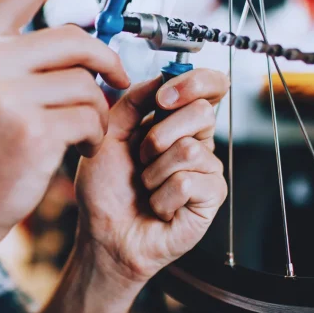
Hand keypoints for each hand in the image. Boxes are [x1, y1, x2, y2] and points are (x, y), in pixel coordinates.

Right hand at [0, 0, 129, 250]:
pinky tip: (80, 148)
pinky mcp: (33, 131)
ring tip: (84, 130)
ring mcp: (6, 96)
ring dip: (98, 109)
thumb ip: (15, 55)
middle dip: (106, 60)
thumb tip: (77, 37)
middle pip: (75, 38)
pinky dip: (97, 134)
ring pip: (87, 83)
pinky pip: (91, 117)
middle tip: (117, 79)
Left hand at [75, 70, 228, 283]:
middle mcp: (197, 142)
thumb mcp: (109, 134)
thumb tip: (162, 79)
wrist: (103, 234)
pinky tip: (158, 206)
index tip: (163, 97)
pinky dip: (161, 196)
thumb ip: (133, 102)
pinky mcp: (210, 198)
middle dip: (158, 135)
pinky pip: (188, 181)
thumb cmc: (106, 189)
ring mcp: (207, 170)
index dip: (195, 82)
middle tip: (141, 158)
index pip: (209, 87)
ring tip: (147, 186)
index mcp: (177, 122)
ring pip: (189, 149)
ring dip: (153, 171)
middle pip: (202, 112)